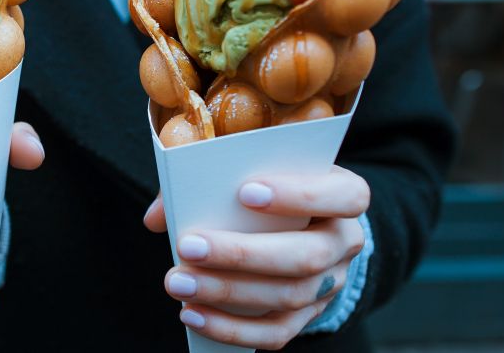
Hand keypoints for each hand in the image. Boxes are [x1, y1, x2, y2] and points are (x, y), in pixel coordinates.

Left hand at [143, 166, 368, 349]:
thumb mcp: (251, 171)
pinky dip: (231, 328)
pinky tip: (192, 315)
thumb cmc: (267, 188)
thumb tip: (158, 217)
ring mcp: (331, 284)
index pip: (344, 196)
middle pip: (306, 256)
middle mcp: (345, 242)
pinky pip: (276, 333)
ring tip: (178, 282)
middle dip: (242, 254)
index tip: (244, 192)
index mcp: (343, 195)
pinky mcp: (308, 316)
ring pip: (288, 297)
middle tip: (188, 247)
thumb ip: (206, 180)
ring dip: (226, 292)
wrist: (298, 225)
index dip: (299, 195)